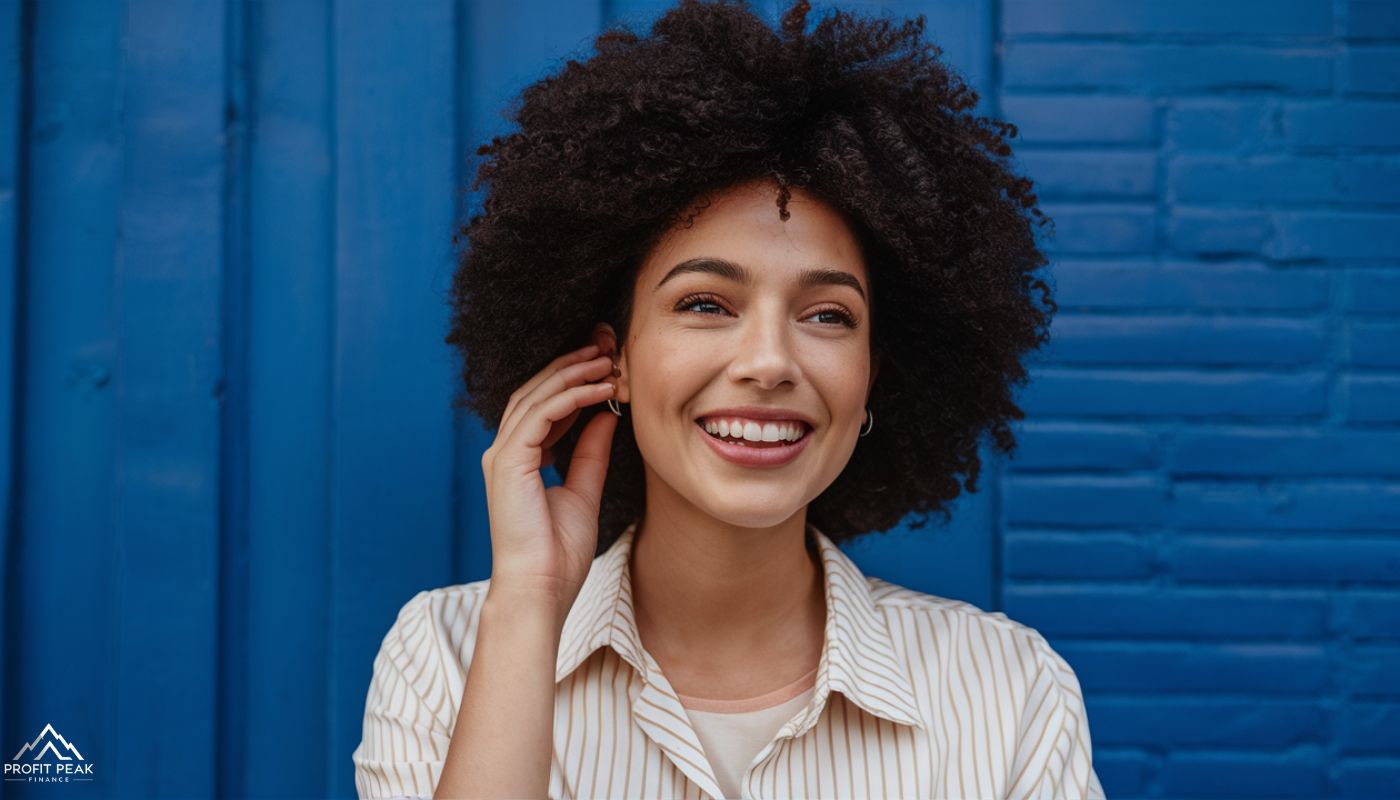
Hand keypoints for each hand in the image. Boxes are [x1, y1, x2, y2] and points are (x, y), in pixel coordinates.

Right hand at [479, 338, 619, 614]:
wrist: (540, 588)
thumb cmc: (557, 553)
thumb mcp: (583, 490)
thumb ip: (590, 451)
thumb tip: (605, 415)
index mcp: (520, 458)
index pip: (544, 403)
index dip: (574, 378)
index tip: (607, 362)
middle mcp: (506, 450)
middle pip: (537, 389)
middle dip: (572, 364)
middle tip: (607, 345)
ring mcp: (503, 453)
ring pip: (537, 395)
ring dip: (575, 373)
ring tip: (608, 359)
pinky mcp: (509, 460)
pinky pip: (542, 413)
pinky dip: (573, 395)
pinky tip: (602, 389)